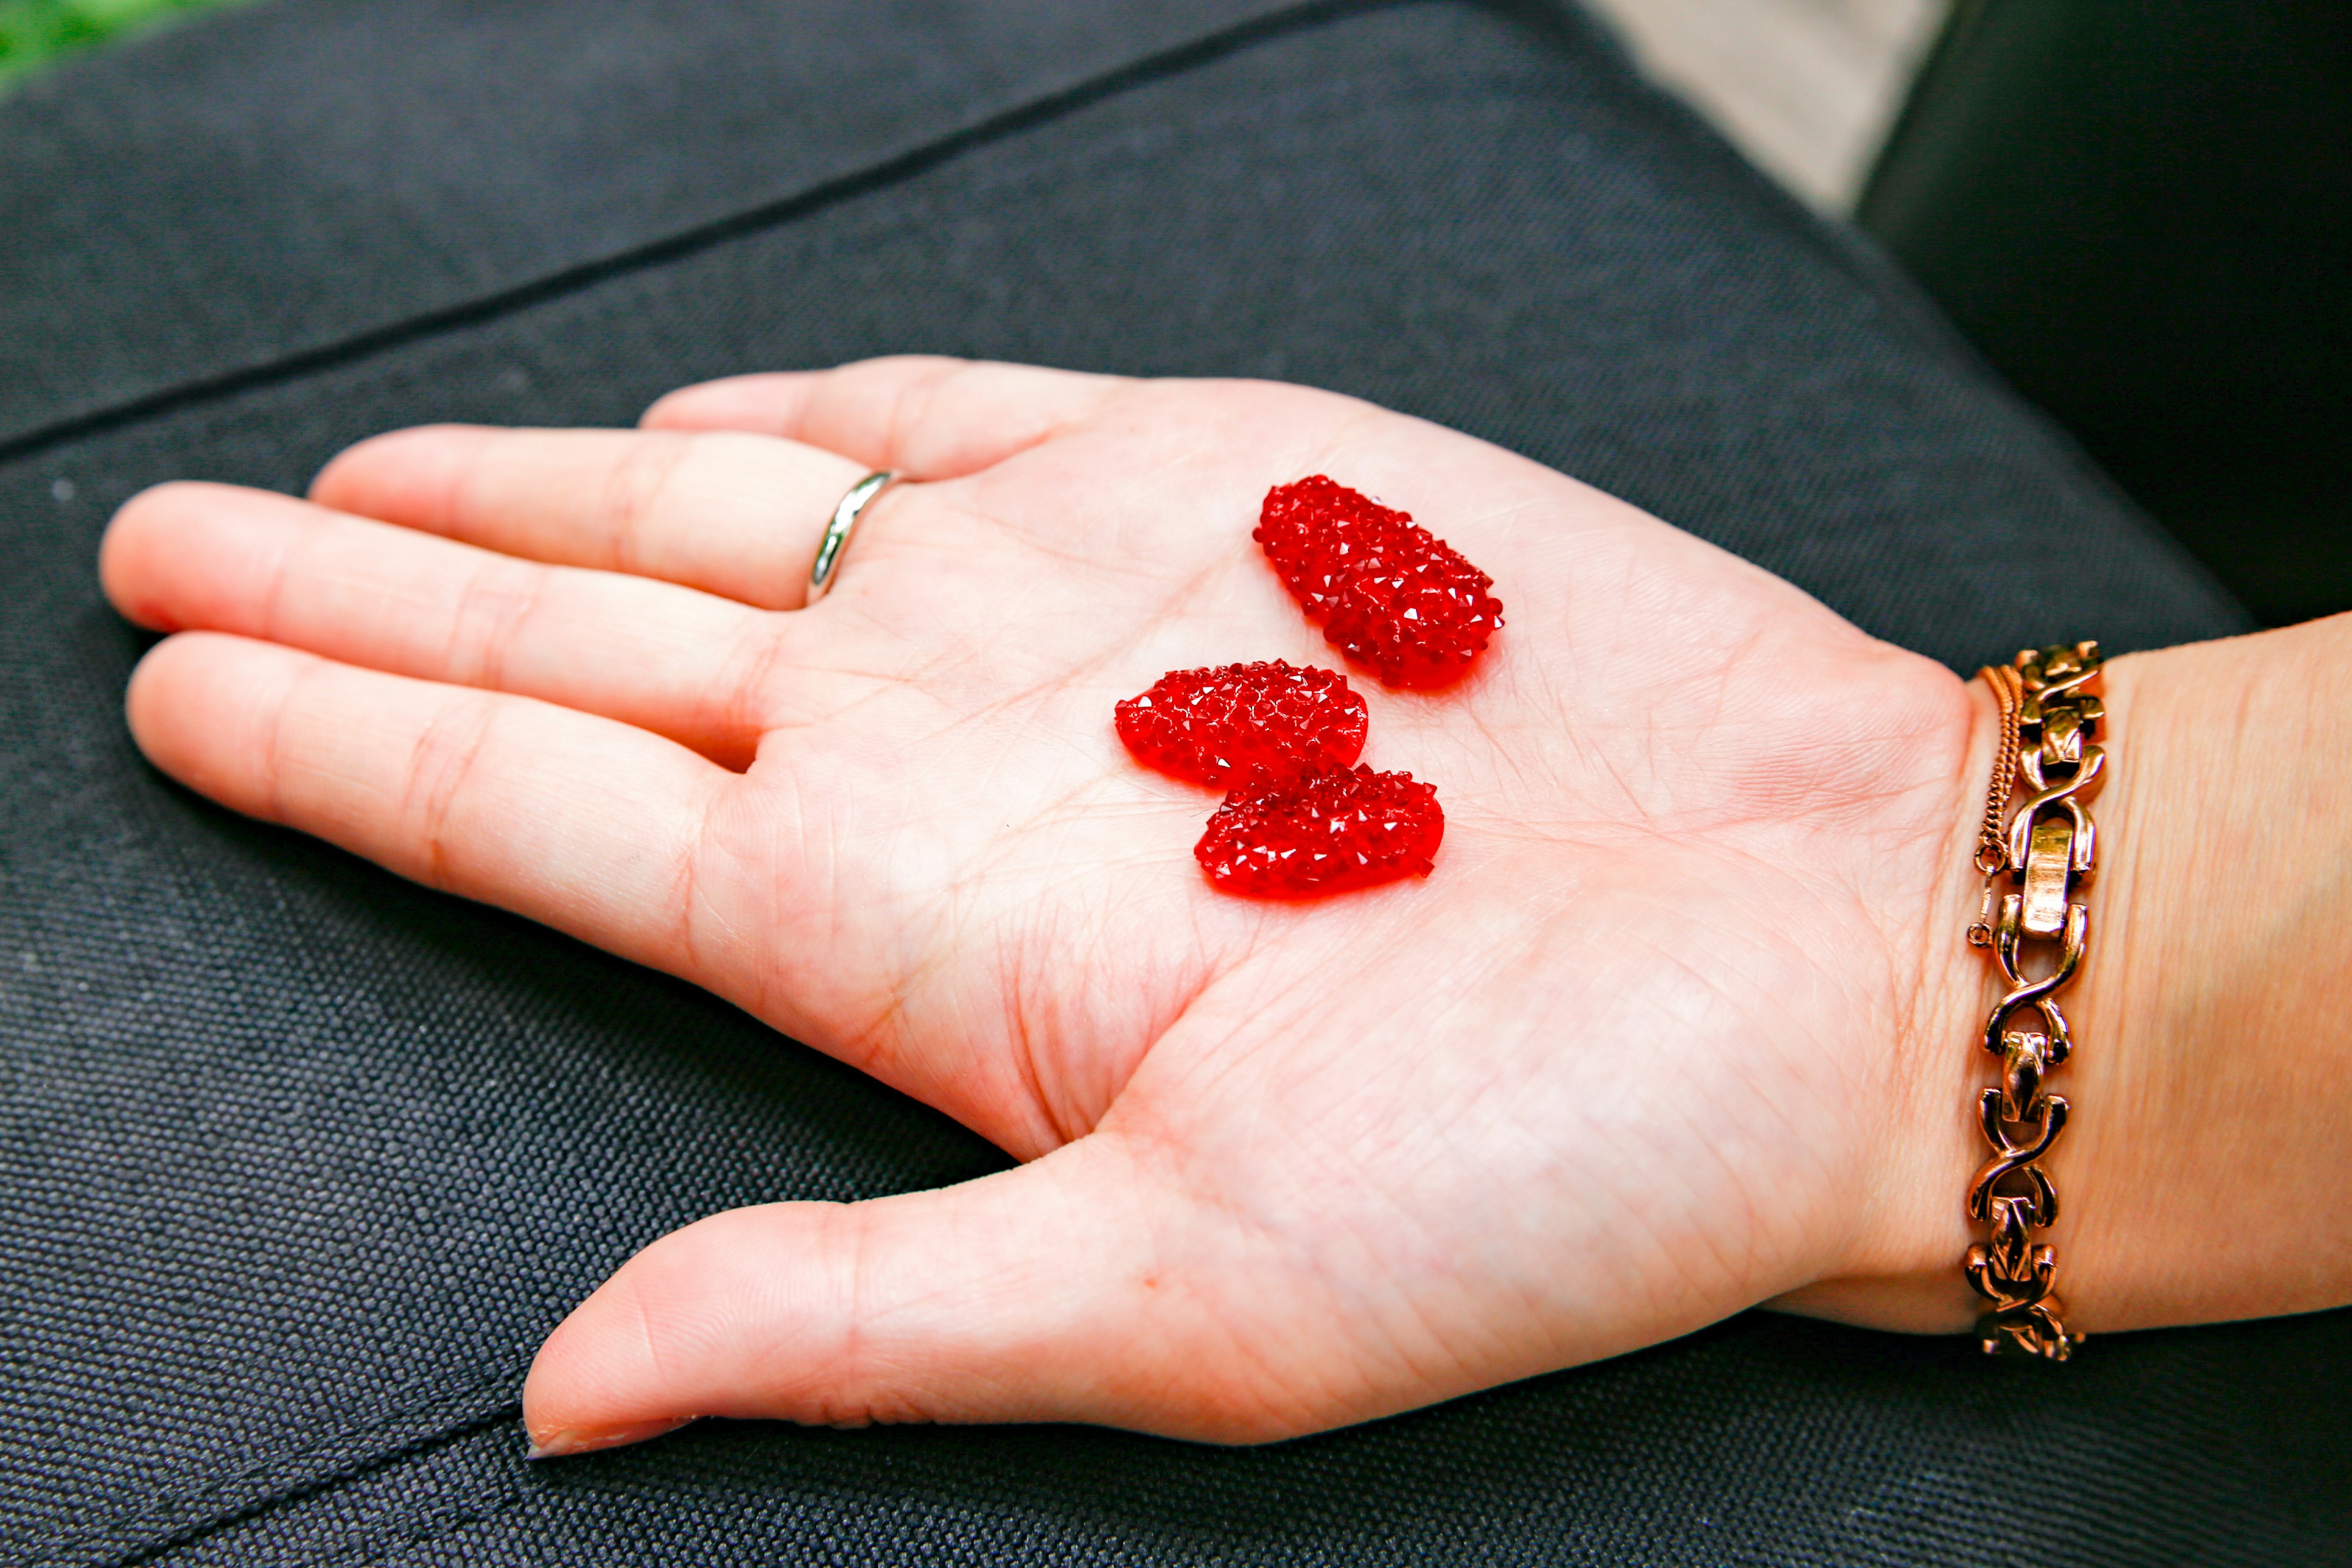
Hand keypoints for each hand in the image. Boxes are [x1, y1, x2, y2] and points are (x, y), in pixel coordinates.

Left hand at [100, 358, 1994, 1456]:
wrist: (1842, 951)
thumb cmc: (1566, 1157)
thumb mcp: (1195, 1299)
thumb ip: (862, 1321)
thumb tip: (557, 1403)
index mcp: (908, 945)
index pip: (545, 821)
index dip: (343, 745)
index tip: (166, 691)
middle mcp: (947, 766)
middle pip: (580, 651)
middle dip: (364, 596)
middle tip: (158, 543)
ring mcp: (1065, 618)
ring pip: (718, 519)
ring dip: (529, 493)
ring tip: (353, 482)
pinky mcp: (1209, 488)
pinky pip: (941, 419)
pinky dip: (808, 405)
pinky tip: (689, 420)